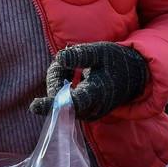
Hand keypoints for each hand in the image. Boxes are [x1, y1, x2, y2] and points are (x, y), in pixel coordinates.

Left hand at [29, 42, 147, 119]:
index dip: (51, 104)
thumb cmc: (116, 62)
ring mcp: (86, 114)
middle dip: (57, 75)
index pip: (71, 102)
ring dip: (60, 79)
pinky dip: (63, 85)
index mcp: (96, 94)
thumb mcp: (101, 52)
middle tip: (68, 58)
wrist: (134, 78)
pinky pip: (63, 101)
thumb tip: (58, 57)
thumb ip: (80, 55)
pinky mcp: (83, 113)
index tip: (33, 105)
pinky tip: (74, 75)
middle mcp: (90, 109)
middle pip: (58, 96)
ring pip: (59, 99)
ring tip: (73, 66)